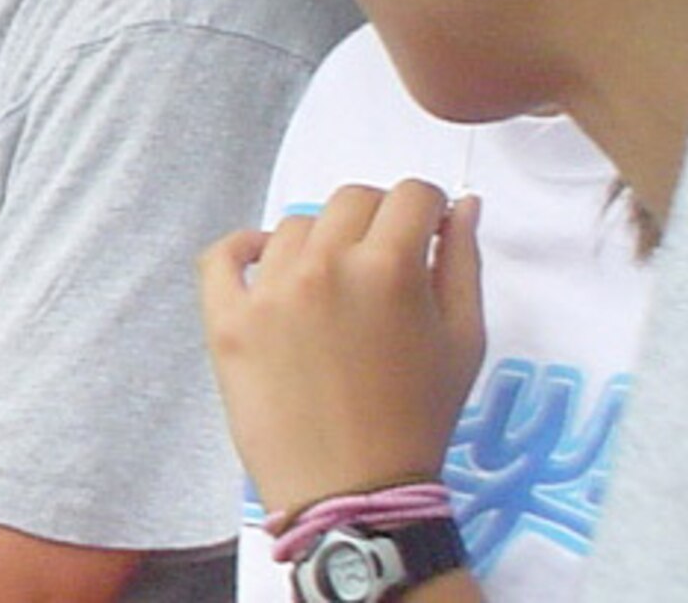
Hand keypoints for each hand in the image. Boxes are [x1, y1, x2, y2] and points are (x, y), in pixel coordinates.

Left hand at [199, 181, 483, 516]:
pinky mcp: (226, 318)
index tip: (425, 233)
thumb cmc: (418, 419)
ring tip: (333, 290)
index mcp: (390, 268)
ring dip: (320, 243)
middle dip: (377, 221)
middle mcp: (325, 265)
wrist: (353, 490)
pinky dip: (245, 249)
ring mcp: (268, 290)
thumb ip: (463, 262)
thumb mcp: (463, 341)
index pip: (410, 195)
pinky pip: (224, 255)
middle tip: (381, 266)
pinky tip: (267, 264)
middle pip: (351, 201)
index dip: (427, 210)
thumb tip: (463, 204)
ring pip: (295, 227)